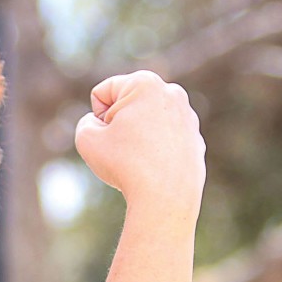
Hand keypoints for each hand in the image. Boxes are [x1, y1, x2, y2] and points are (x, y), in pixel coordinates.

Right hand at [75, 70, 205, 214]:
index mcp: (145, 83)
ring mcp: (187, 117)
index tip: (110, 138)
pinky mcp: (195, 140)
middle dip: (119, 126)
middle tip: (125, 150)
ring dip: (137, 140)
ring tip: (141, 161)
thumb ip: (86, 122)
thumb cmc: (125, 165)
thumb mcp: (87, 139)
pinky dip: (156, 154)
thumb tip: (104, 124)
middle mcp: (171, 92)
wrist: (165, 198)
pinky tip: (156, 170)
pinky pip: (164, 143)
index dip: (96, 120)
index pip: (103, 93)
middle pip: (127, 106)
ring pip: (146, 125)